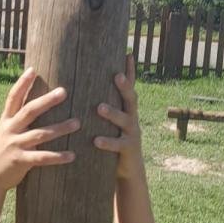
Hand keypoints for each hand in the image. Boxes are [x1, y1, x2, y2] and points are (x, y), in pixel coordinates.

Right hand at [0, 67, 78, 192]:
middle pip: (29, 111)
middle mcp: (9, 130)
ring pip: (39, 134)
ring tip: (77, 123)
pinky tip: (72, 155)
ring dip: (60, 128)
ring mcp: (14, 145)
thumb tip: (34, 105)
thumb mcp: (4, 133)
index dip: (21, 83)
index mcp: (6, 121)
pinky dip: (57, 157)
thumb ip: (17, 120)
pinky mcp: (20, 161)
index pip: (13, 98)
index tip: (33, 70)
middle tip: (63, 92)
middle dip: (46, 101)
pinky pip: (42, 158)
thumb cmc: (1, 152)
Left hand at [93, 56, 143, 179]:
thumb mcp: (113, 122)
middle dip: (125, 86)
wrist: (130, 169)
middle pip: (131, 99)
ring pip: (124, 120)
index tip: (128, 54)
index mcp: (127, 110)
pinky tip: (95, 140)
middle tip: (116, 75)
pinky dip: (107, 142)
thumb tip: (91, 89)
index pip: (130, 88)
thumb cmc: (115, 140)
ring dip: (112, 113)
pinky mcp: (128, 150)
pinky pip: (117, 145)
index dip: (130, 72)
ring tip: (99, 107)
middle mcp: (132, 119)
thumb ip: (105, 105)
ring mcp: (131, 134)